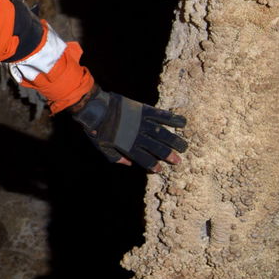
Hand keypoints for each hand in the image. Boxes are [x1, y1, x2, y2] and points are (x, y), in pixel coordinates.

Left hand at [71, 86, 187, 171]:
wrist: (95, 109)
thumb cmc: (96, 129)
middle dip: (169, 156)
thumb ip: (116, 157)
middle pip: (158, 148)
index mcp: (128, 147)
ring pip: (163, 134)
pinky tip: (182, 123)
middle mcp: (138, 136)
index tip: (160, 169)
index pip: (145, 159)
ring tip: (183, 147)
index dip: (153, 165)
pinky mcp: (144, 111)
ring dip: (175, 141)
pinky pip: (161, 116)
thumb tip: (129, 164)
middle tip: (178, 160)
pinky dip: (173, 119)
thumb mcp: (102, 147)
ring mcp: (143, 123)